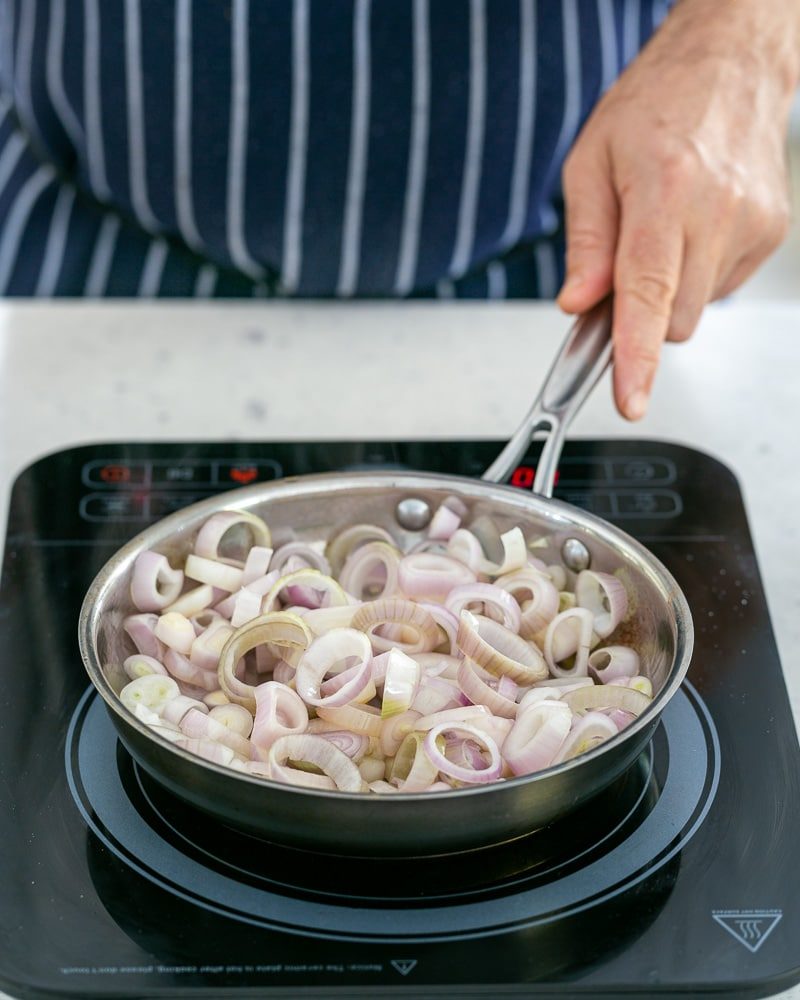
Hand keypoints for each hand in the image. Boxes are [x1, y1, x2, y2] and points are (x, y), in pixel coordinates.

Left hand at [557, 0, 798, 419]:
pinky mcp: (770, 234)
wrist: (730, 65)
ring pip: (696, 311)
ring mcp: (752, 225)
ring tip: (662, 231)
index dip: (636, 356)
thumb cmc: (655, 105)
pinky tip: (691, 230)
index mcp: (665, 190)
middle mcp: (717, 211)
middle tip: (624, 266)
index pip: (648, 294)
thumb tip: (578, 305)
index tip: (631, 400)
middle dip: (641, 314)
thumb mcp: (590, 163)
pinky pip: (719, 289)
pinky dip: (696, 275)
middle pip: (673, 320)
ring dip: (669, 293)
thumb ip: (585, 242)